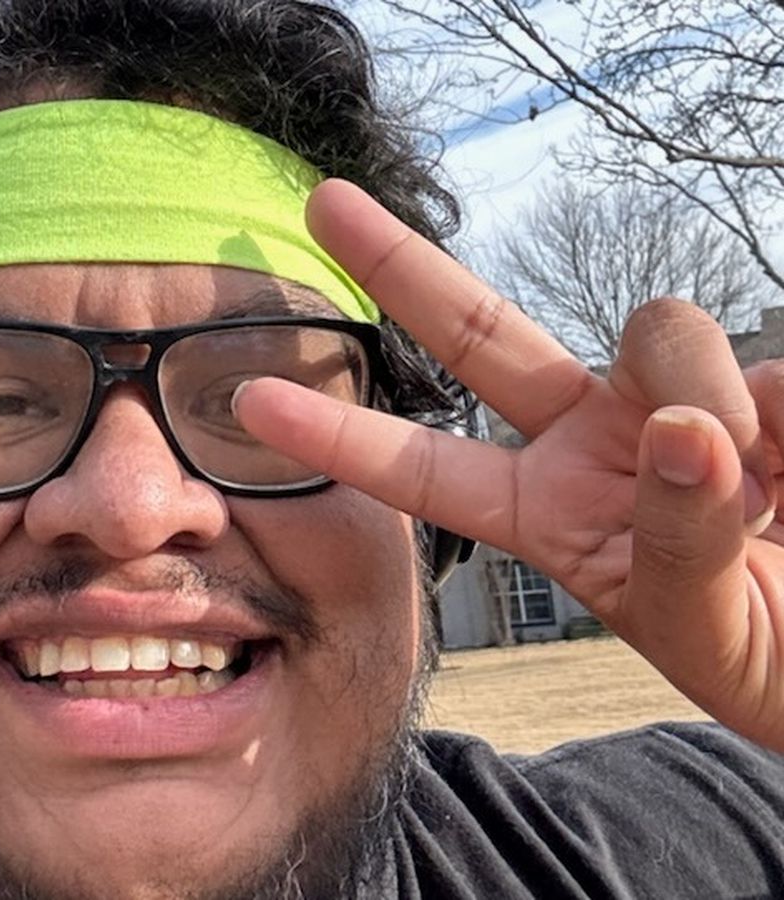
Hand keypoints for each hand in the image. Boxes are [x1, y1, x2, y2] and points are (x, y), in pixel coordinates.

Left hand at [235, 179, 783, 751]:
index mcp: (544, 515)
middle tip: (318, 199)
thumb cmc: (765, 658)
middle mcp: (590, 442)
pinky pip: (769, 367)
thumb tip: (682, 431)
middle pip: (480, 335)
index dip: (341, 438)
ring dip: (704, 394)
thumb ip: (681, 542)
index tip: (252, 400)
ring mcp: (669, 401)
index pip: (426, 469)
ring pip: (660, 330)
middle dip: (400, 266)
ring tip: (770, 492)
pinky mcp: (761, 379)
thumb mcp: (703, 627)